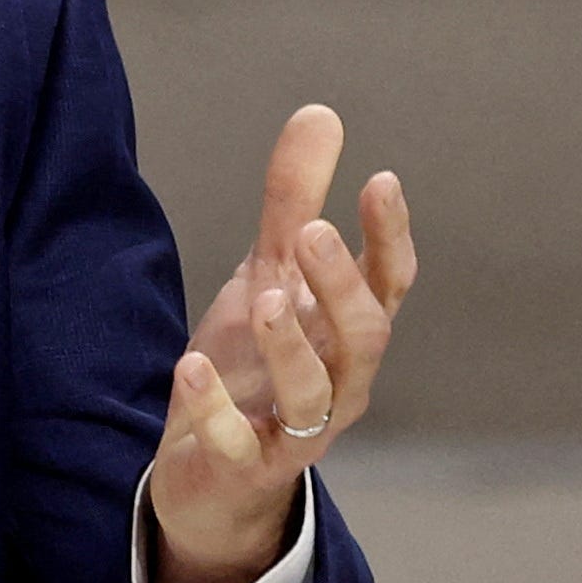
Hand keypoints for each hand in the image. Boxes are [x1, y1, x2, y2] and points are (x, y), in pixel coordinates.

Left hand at [147, 104, 414, 582]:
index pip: (390, 283)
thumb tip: (321, 112)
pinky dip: (217, 409)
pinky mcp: (247, 466)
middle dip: (342, 284)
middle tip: (312, 232)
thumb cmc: (254, 362)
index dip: (390, 236)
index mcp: (348, 330)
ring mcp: (298, 430)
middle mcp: (340, 381)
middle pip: (366, 335)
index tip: (381, 180)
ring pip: (315, 393)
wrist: (211, 470)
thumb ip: (293, 199)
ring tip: (264, 297)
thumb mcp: (267, 273)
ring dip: (292, 346)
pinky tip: (191, 366)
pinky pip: (240, 443)